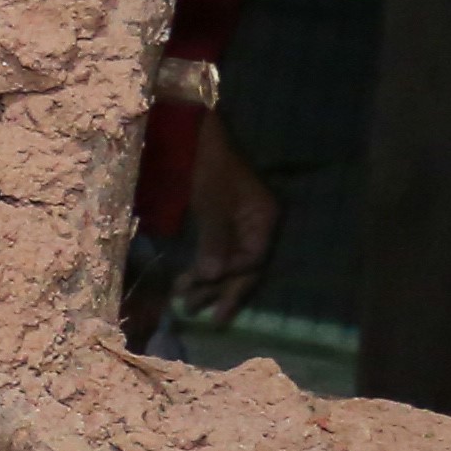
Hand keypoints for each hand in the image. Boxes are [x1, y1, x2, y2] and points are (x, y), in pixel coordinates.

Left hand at [185, 116, 281, 324]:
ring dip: (209, 284)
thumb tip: (214, 275)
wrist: (196, 136)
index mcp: (264, 218)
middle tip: (199, 314)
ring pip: (230, 263)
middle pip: (245, 267)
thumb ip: (215, 237)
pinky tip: (189, 283)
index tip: (205, 285)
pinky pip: (218, 253)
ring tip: (185, 304)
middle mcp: (258, 225)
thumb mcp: (211, 200)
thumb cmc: (207, 164)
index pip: (254, 259)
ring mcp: (241, 225)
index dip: (232, 277)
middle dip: (222, 290)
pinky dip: (204, 268)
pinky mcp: (223, 223)